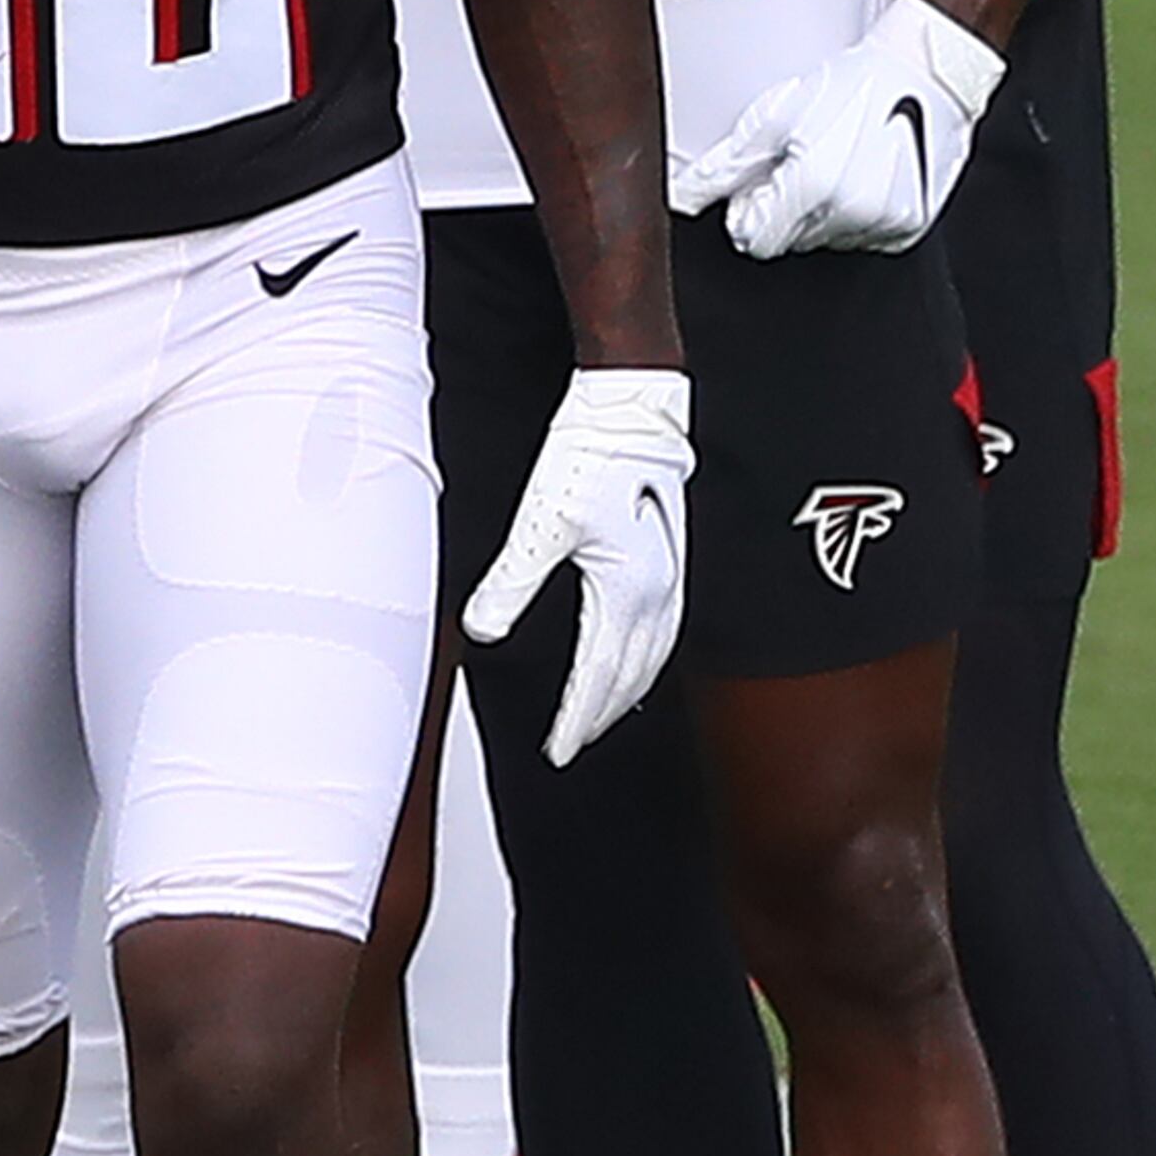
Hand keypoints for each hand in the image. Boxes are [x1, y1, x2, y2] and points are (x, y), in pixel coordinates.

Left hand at [462, 367, 693, 764]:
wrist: (632, 405)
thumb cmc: (589, 455)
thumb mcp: (539, 523)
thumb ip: (512, 583)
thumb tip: (482, 630)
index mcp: (627, 590)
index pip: (598, 677)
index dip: (576, 719)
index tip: (557, 751)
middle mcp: (659, 590)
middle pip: (632, 676)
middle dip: (601, 715)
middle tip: (571, 744)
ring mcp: (672, 573)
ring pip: (655, 656)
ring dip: (628, 692)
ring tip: (602, 714)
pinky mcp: (671, 555)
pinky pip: (666, 629)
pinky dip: (647, 658)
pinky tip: (635, 654)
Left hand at [671, 0, 1002, 258]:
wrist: (925, 71)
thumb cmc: (856, 82)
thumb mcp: (777, 114)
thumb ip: (725, 166)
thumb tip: (686, 196)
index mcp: (813, 187)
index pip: (757, 240)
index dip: (751, 210)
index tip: (762, 183)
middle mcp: (852, 212)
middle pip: (792, 240)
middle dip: (787, 206)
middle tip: (805, 159)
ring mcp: (887, 222)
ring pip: (829, 240)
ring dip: (824, 211)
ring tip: (839, 160)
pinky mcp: (912, 224)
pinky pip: (868, 237)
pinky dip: (858, 214)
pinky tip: (864, 174)